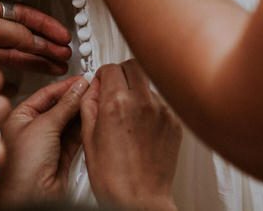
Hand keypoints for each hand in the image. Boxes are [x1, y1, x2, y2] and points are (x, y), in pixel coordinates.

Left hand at [0, 0, 72, 75]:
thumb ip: (14, 32)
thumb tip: (36, 40)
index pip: (25, 17)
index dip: (47, 26)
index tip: (63, 36)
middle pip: (25, 39)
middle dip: (47, 46)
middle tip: (65, 55)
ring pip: (17, 57)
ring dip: (38, 62)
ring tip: (56, 68)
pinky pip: (1, 76)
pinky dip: (14, 81)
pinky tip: (22, 87)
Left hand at [0, 76, 88, 207]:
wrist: (31, 197)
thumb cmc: (22, 167)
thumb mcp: (44, 126)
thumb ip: (65, 105)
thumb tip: (78, 88)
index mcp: (19, 117)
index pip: (45, 94)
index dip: (64, 85)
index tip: (81, 79)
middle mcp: (32, 129)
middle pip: (58, 106)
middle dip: (75, 97)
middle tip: (91, 87)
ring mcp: (48, 143)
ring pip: (68, 120)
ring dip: (81, 110)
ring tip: (95, 98)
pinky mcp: (61, 155)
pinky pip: (75, 135)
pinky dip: (85, 126)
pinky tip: (94, 116)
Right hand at [81, 61, 181, 210]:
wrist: (139, 200)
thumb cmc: (113, 178)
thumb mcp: (88, 137)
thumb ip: (89, 104)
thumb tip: (93, 88)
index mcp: (117, 103)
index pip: (111, 68)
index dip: (102, 75)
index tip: (102, 82)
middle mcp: (142, 102)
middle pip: (134, 65)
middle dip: (122, 73)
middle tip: (116, 86)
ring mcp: (162, 111)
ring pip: (149, 83)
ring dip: (138, 90)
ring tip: (129, 112)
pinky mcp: (174, 122)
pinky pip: (162, 102)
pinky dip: (151, 107)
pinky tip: (142, 126)